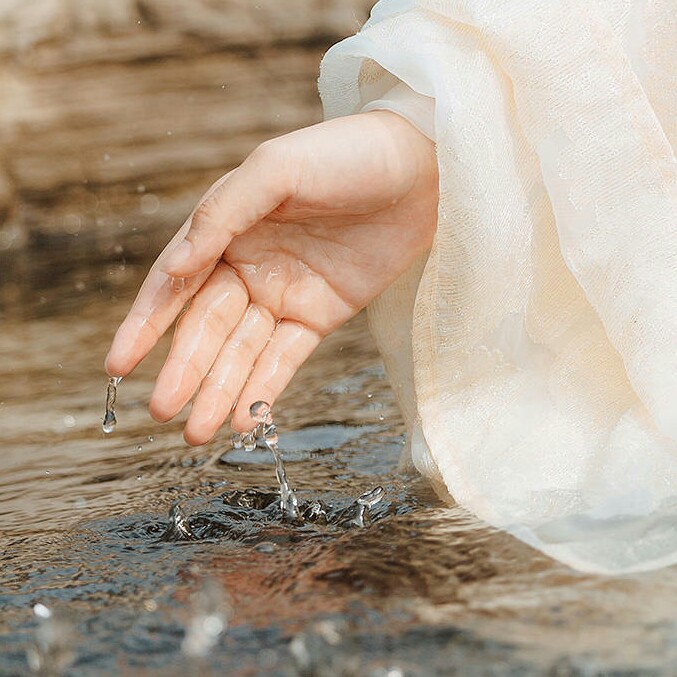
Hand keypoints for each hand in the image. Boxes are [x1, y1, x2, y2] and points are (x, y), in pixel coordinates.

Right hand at [105, 111, 437, 443]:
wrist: (421, 169)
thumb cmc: (345, 156)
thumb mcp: (276, 170)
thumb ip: (221, 215)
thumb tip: (173, 268)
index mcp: (227, 230)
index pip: (175, 285)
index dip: (145, 325)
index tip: (118, 366)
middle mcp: (249, 267)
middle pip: (207, 327)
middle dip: (184, 370)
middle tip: (161, 412)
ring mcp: (285, 294)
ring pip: (243, 352)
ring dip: (219, 392)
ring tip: (195, 433)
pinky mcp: (322, 315)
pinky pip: (285, 358)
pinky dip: (263, 388)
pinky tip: (241, 420)